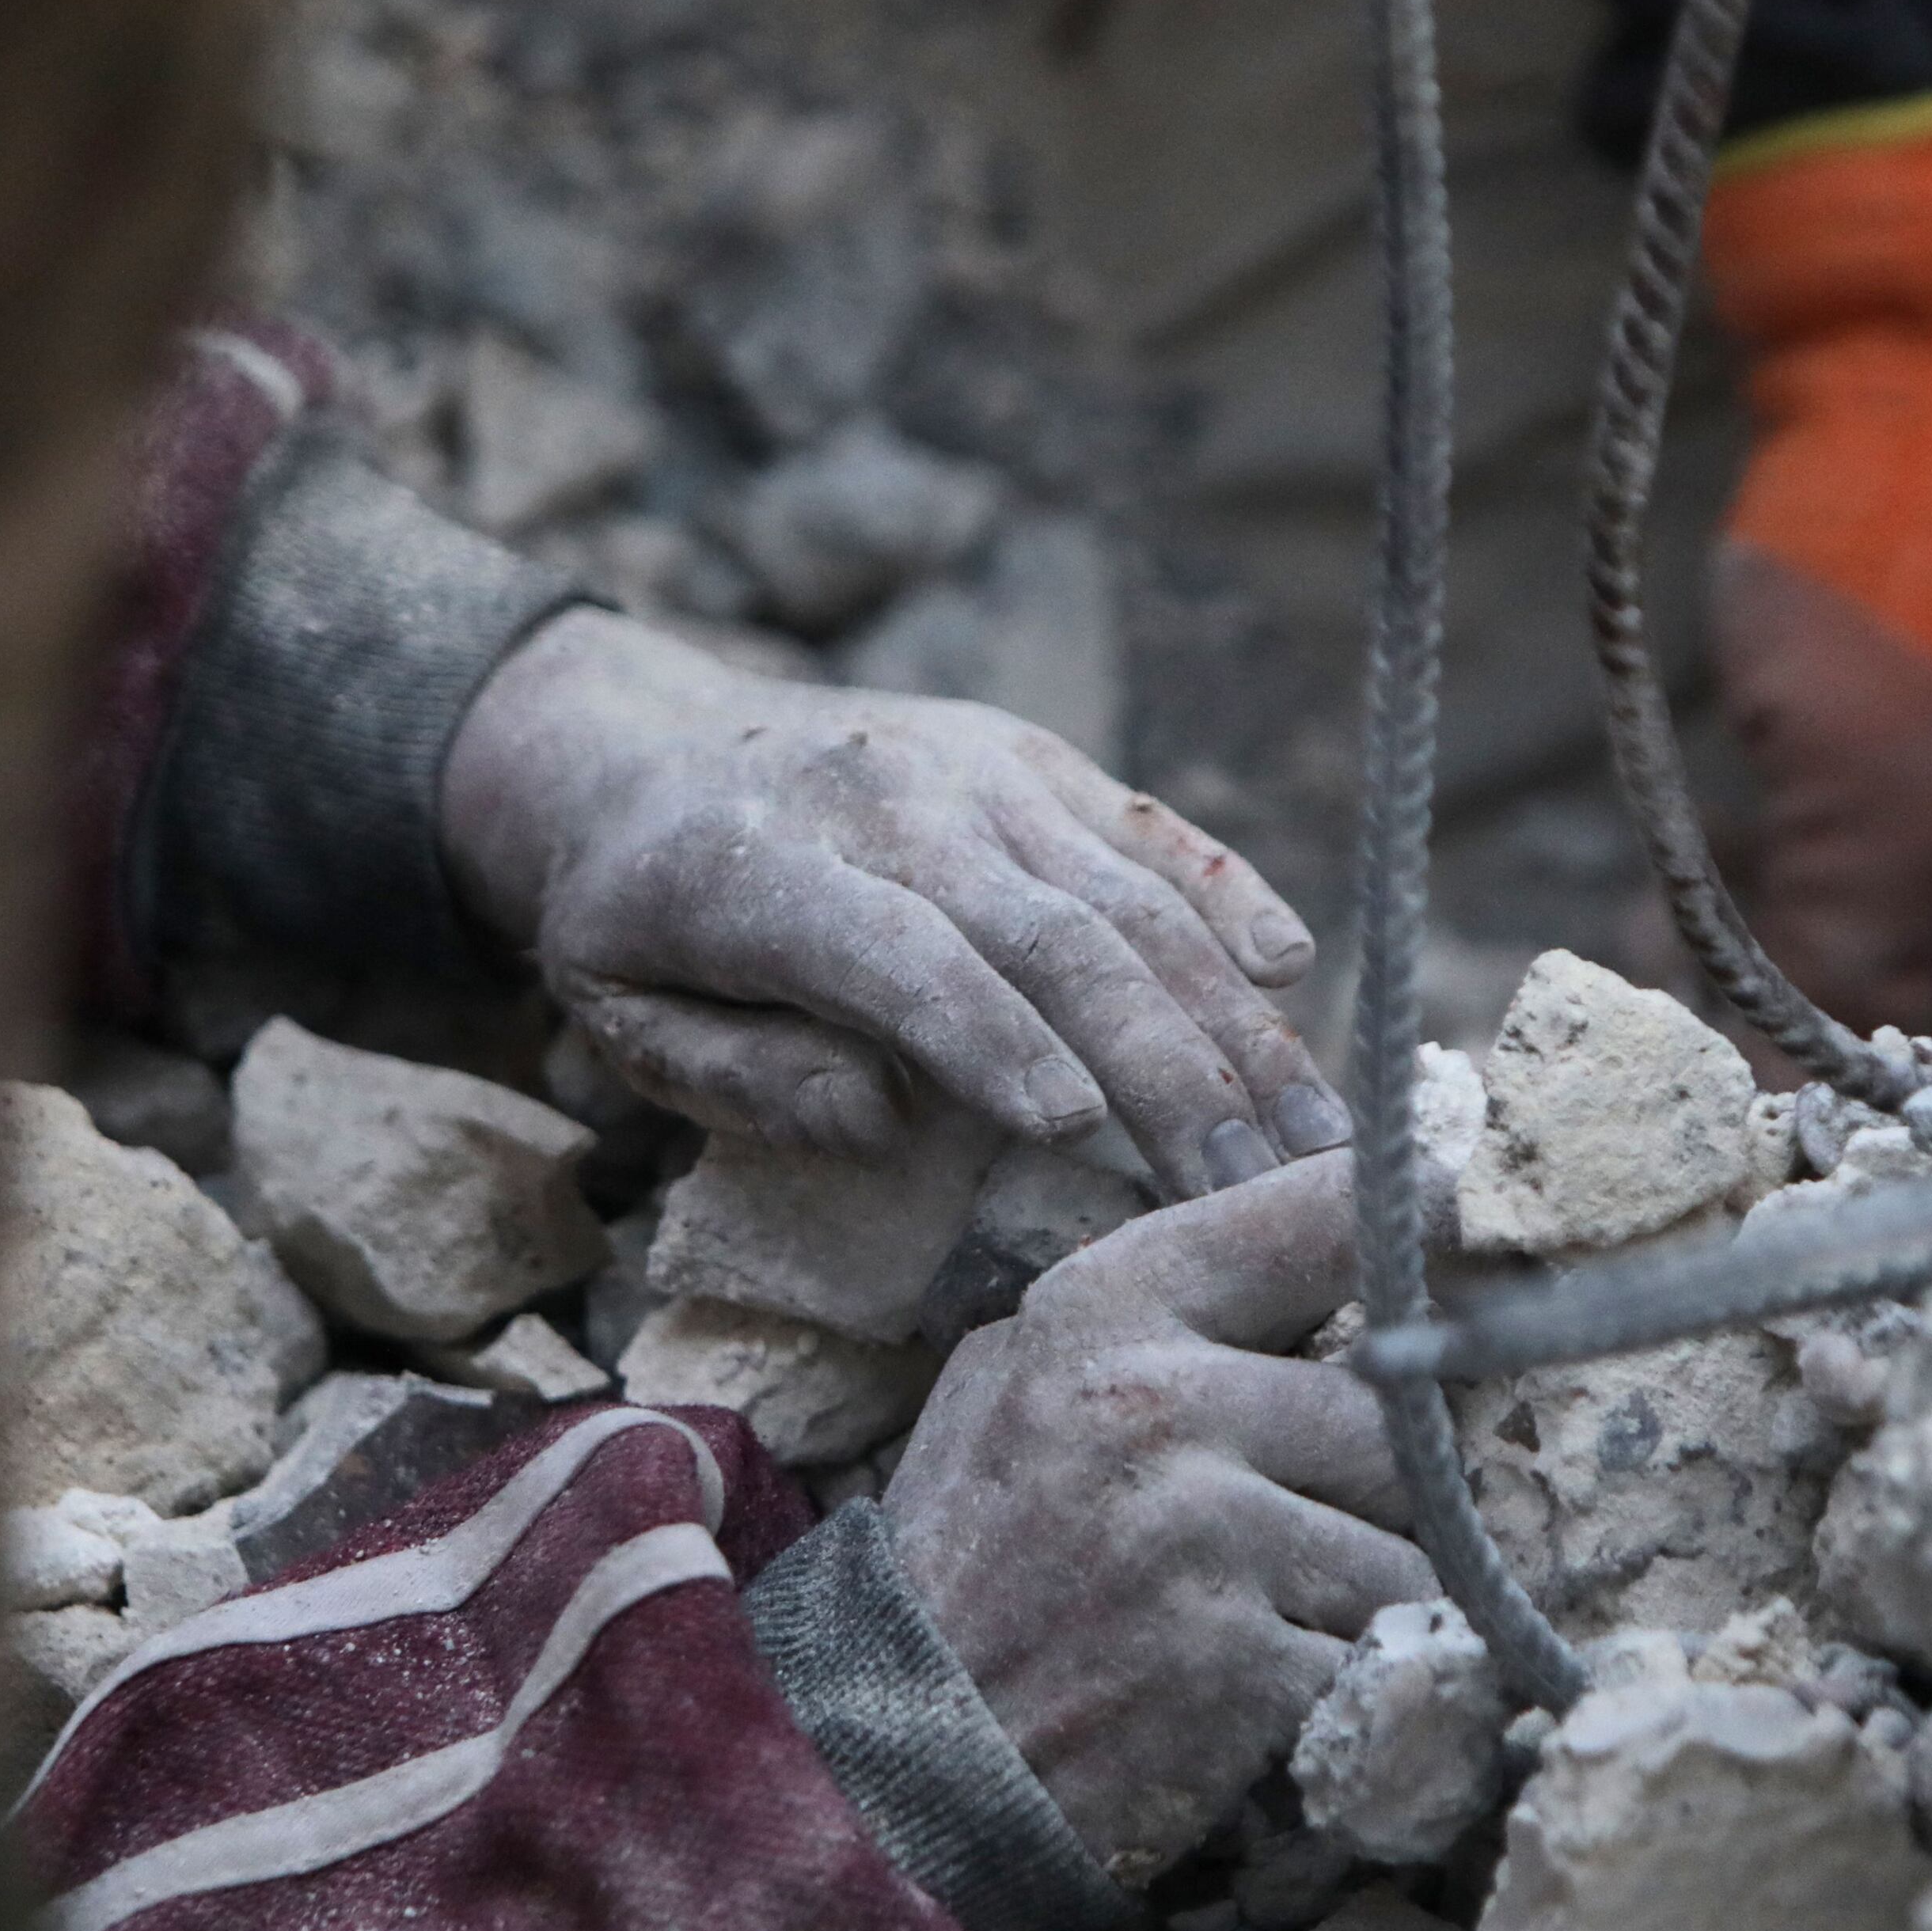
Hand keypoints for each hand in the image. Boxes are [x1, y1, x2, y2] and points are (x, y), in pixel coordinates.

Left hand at [437, 608, 1350, 1198]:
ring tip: (1309, 1132)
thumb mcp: (622, 1015)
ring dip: (1231, 1018)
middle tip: (1253, 1185)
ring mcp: (975, 767)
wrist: (641, 745)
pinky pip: (1144, 828)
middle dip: (1166, 1065)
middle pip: (1052, 934)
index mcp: (762, 868)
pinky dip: (1224, 892)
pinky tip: (1293, 969)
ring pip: (1126, 894)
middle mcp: (891, 801)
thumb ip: (739, 1074)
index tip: (1075, 1130)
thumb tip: (886, 1116)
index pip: (903, 954)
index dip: (989, 1036)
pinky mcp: (1032, 758)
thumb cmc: (637, 919)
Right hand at [883, 1153, 1437, 1881]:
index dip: (1415, 1231)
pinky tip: (1269, 1697)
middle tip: (1303, 1532)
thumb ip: (1154, 1313)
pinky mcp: (1243, 1665)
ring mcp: (1207, 1538)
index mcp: (1107, 1311)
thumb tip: (1324, 1237)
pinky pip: (1383, 1655)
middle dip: (1377, 1486)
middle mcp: (1162, 1405)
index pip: (1322, 1217)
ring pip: (1411, 1547)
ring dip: (1370, 1596)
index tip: (1458, 1233)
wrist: (899, 1761)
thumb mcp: (1016, 1384)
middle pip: (1396, 1417)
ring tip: (1271, 1622)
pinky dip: (1353, 1686)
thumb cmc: (969, 1564)